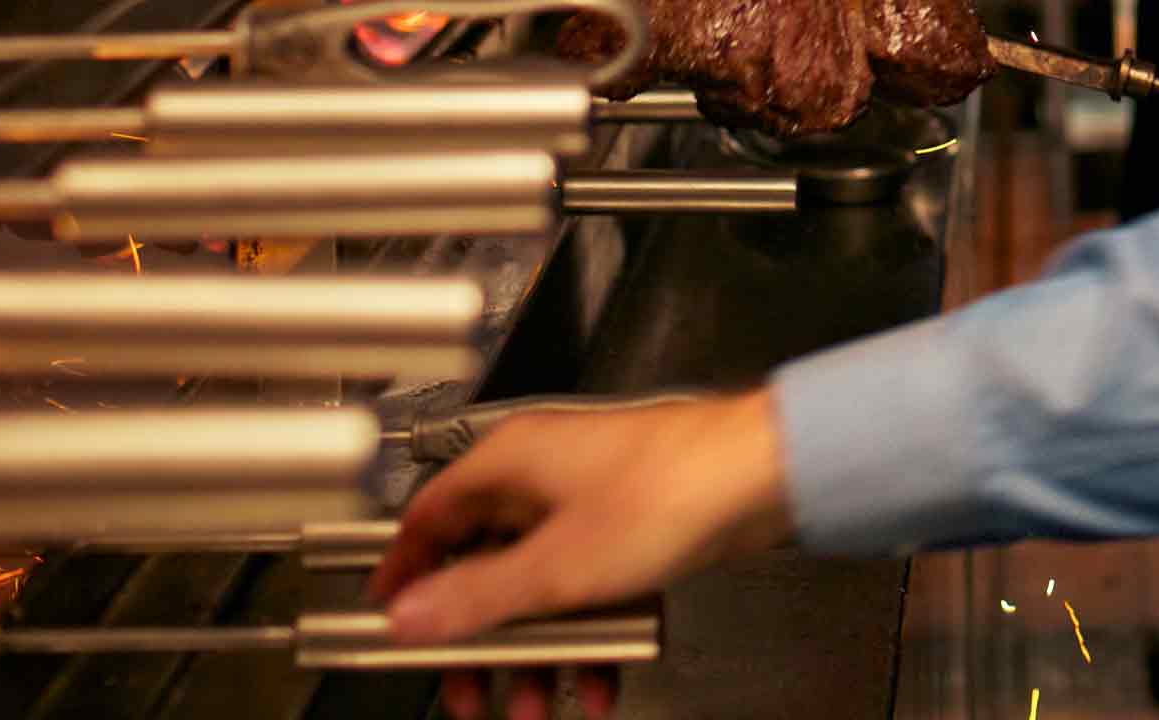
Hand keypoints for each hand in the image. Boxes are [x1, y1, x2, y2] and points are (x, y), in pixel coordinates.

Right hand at [371, 391, 793, 719]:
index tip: (392, 628)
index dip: (405, 576)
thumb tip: (407, 616)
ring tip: (534, 708)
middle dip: (476, 641)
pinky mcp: (631, 526)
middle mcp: (543, 475)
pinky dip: (588, 639)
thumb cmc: (671, 489)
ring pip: (539, 589)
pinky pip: (589, 592)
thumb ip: (476, 597)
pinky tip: (599, 686)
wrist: (766, 475)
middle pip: (481, 566)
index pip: (428, 518)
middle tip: (469, 693)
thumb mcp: (556, 566)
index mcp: (509, 463)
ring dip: (535, 654)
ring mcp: (588, 501)